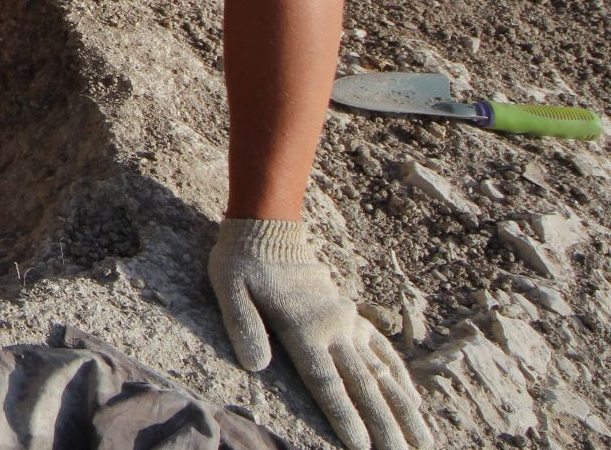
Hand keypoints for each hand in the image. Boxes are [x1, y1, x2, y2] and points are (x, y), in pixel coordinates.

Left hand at [209, 219, 433, 449]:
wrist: (269, 227)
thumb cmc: (242, 262)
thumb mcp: (229, 290)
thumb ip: (243, 327)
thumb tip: (256, 366)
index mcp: (303, 329)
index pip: (327, 383)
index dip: (345, 417)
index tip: (364, 447)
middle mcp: (333, 329)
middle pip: (364, 386)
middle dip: (386, 426)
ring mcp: (347, 322)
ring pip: (382, 372)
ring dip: (404, 408)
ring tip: (424, 440)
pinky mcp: (351, 315)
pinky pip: (383, 350)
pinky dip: (401, 376)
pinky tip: (415, 399)